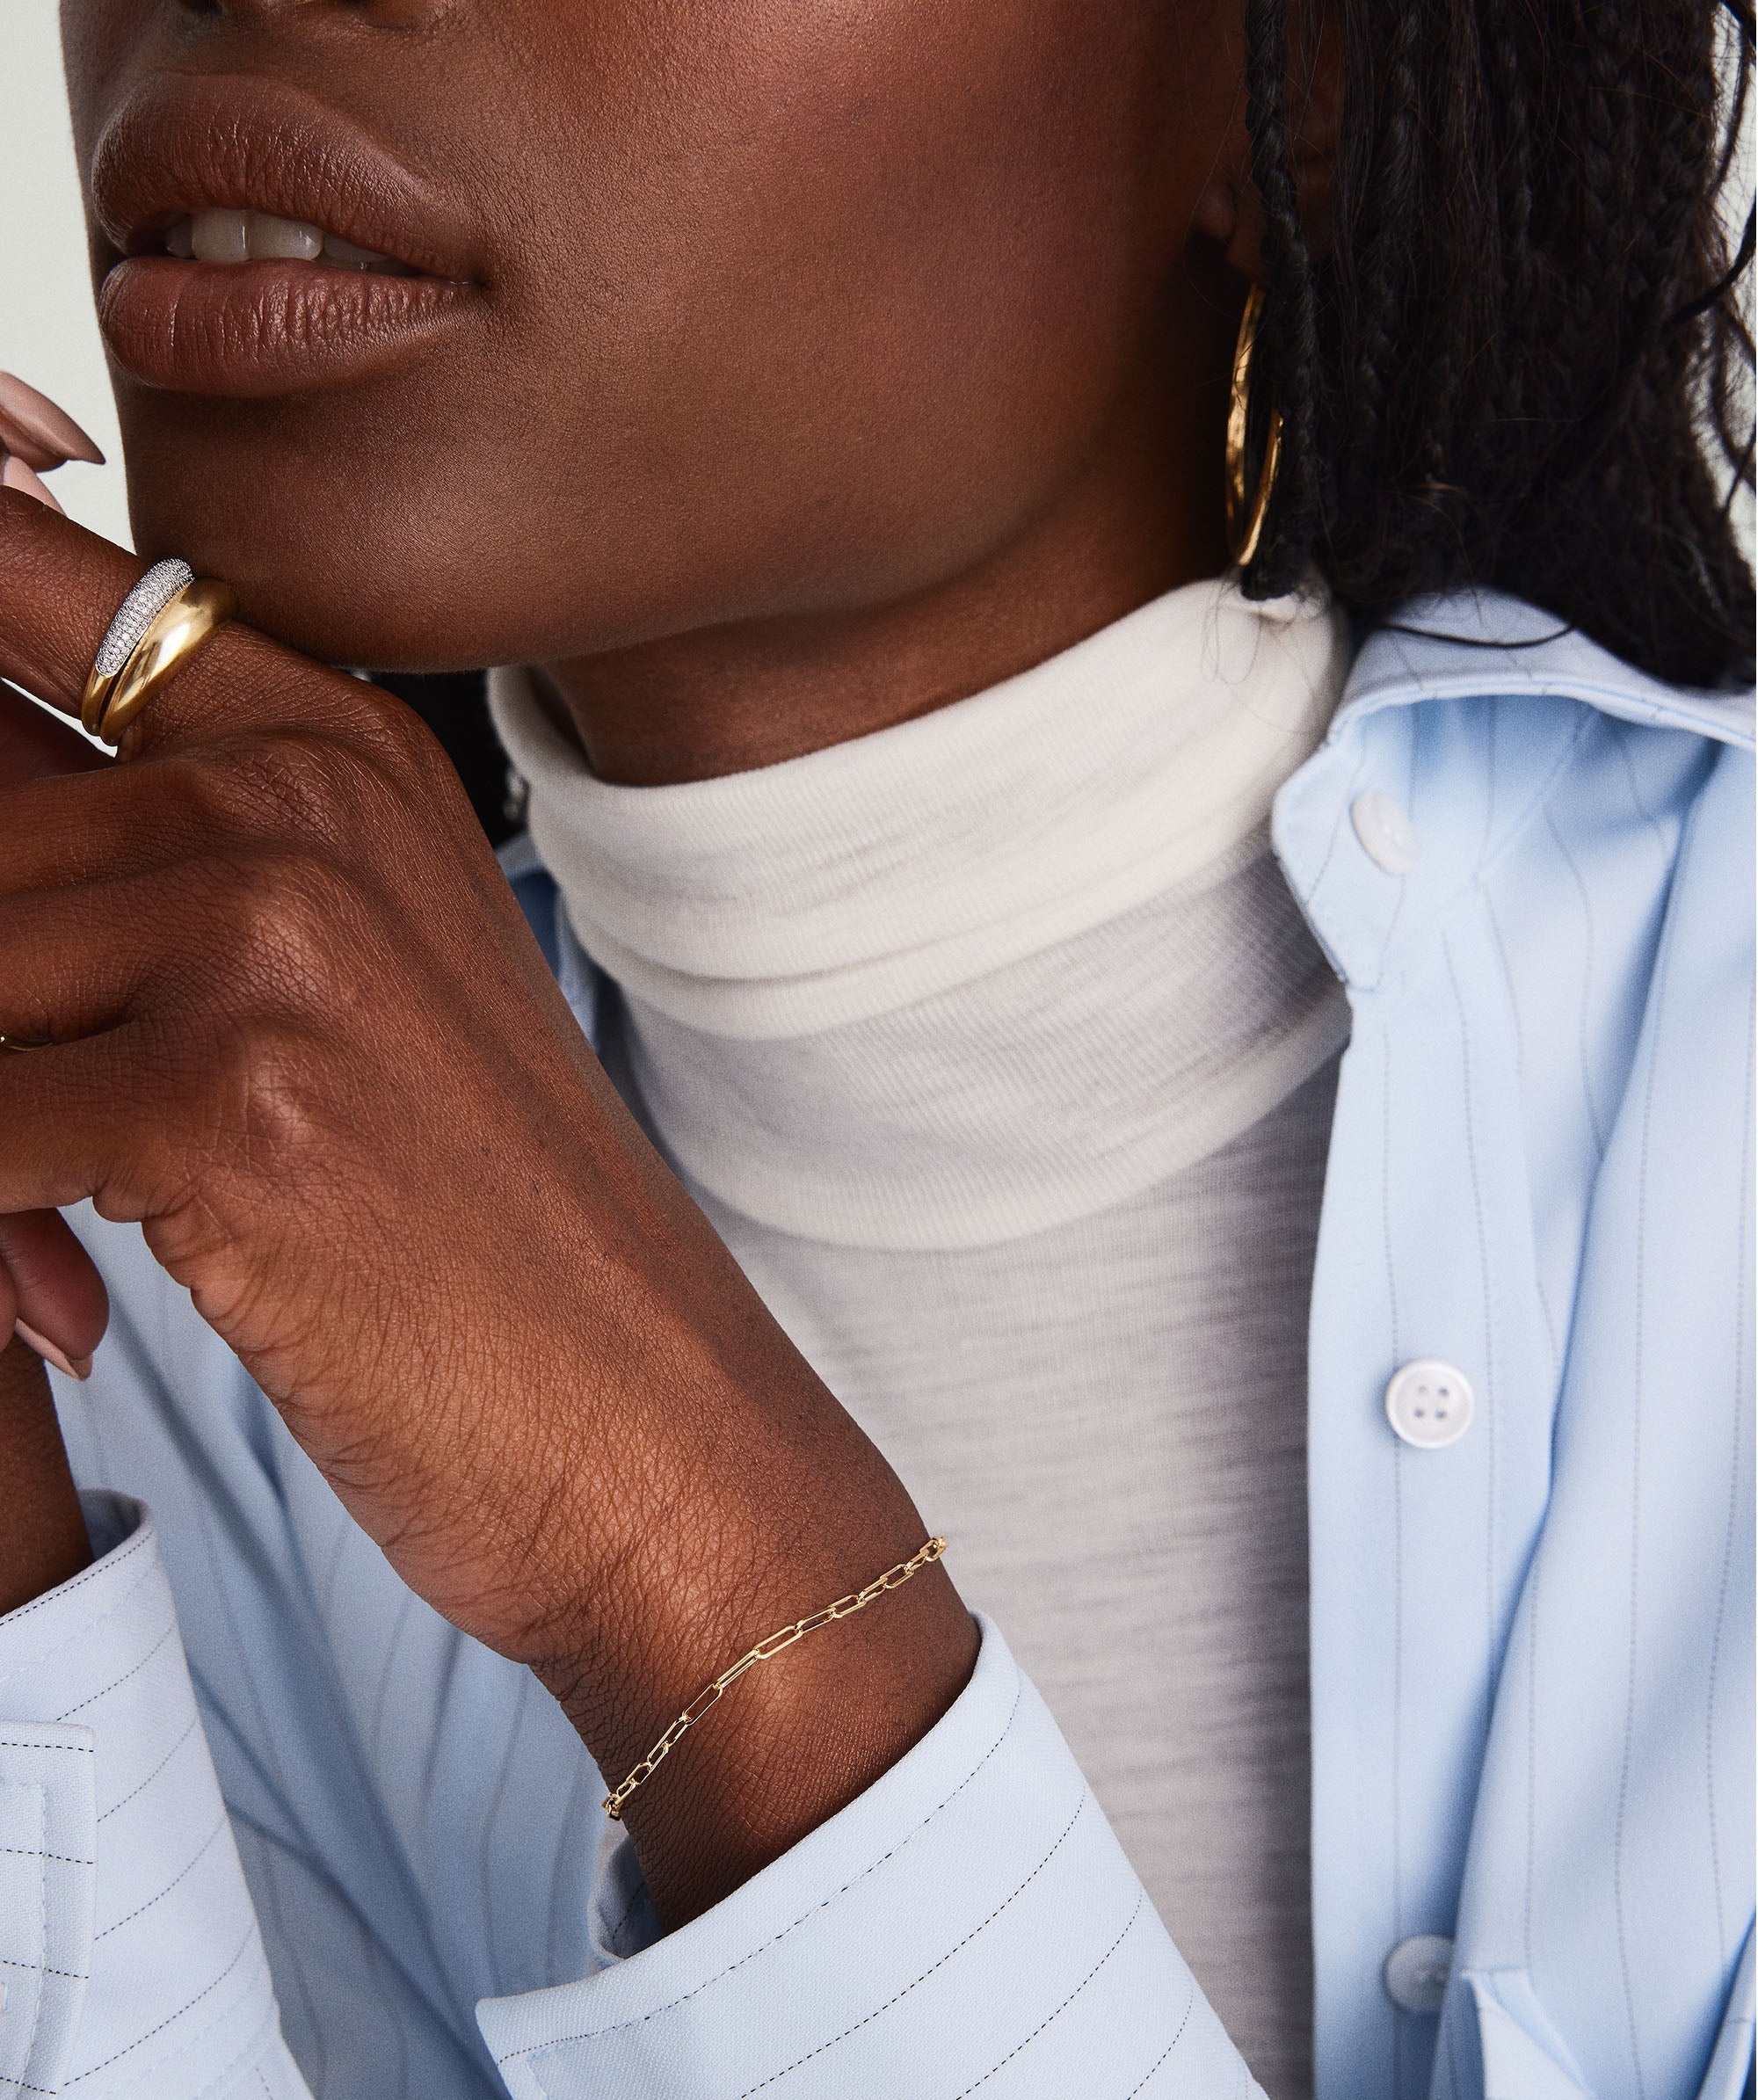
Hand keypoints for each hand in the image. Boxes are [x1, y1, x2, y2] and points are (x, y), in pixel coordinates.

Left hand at [0, 481, 973, 1920]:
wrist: (647, 1423)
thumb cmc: (478, 1232)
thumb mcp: (333, 995)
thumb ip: (137, 861)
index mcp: (335, 742)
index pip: (22, 585)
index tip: (25, 906)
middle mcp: (308, 792)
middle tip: (42, 1142)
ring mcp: (281, 929)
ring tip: (49, 1233)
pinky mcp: (237, 1091)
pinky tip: (70, 1297)